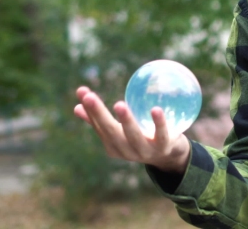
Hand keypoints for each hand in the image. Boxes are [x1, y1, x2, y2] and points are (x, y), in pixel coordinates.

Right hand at [73, 86, 190, 173]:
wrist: (170, 156)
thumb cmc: (140, 138)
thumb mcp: (120, 131)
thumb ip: (100, 120)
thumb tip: (77, 105)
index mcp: (113, 146)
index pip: (99, 126)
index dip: (90, 109)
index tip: (82, 90)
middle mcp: (127, 151)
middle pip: (111, 132)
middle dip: (100, 114)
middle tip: (89, 96)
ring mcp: (145, 151)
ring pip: (134, 136)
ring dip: (126, 120)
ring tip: (118, 104)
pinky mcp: (164, 147)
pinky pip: (162, 135)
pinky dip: (159, 123)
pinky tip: (156, 109)